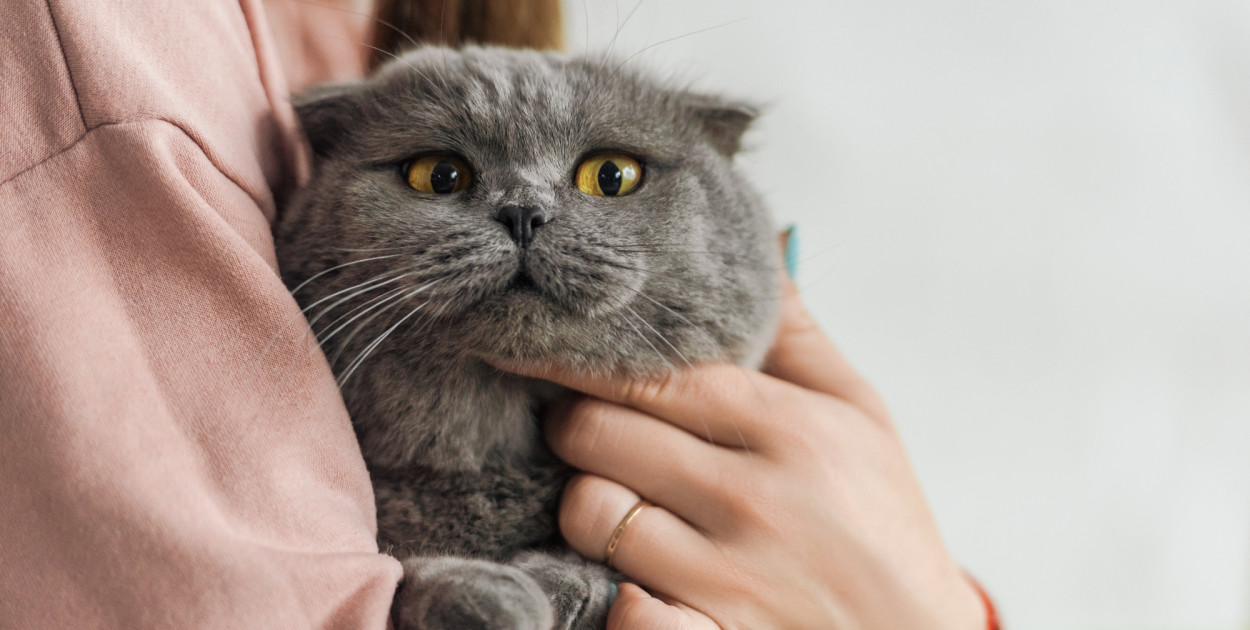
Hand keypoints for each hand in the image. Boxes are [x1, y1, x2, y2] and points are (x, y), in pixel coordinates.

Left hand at [499, 275, 986, 628]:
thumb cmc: (885, 526)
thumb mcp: (862, 417)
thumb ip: (798, 337)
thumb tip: (761, 246)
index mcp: (789, 429)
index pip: (649, 374)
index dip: (578, 359)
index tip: (537, 345)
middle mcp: (754, 499)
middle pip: (597, 433)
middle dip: (574, 427)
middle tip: (586, 430)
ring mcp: (729, 578)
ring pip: (589, 514)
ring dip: (587, 507)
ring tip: (620, 505)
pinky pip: (619, 610)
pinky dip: (613, 597)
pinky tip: (631, 585)